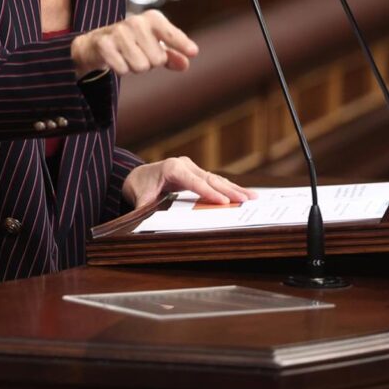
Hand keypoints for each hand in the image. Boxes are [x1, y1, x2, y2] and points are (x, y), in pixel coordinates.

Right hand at [71, 9, 197, 77]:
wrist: (98, 42)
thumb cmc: (133, 43)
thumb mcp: (155, 46)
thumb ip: (172, 55)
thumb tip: (185, 63)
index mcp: (153, 19)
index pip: (170, 33)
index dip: (181, 43)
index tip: (193, 52)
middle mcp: (136, 22)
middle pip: (158, 59)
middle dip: (150, 63)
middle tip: (139, 54)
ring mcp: (119, 32)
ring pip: (141, 66)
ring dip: (135, 67)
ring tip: (128, 56)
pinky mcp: (104, 44)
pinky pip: (123, 69)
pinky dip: (122, 69)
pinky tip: (116, 59)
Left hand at [122, 156, 255, 209]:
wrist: (136, 175)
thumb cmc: (139, 187)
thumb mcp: (140, 199)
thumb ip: (145, 209)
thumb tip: (145, 223)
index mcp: (172, 168)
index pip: (194, 182)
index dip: (209, 193)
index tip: (224, 202)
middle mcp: (184, 164)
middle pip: (210, 179)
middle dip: (230, 190)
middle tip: (248, 200)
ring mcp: (191, 167)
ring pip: (216, 179)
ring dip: (234, 188)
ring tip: (253, 197)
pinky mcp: (195, 172)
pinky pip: (214, 181)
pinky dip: (228, 187)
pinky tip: (242, 194)